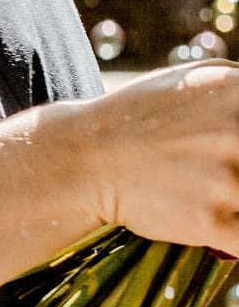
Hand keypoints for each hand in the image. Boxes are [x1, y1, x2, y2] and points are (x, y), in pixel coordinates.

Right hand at [61, 61, 238, 253]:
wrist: (83, 158)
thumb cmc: (141, 115)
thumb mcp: (196, 77)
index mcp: (238, 94)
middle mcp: (236, 134)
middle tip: (229, 176)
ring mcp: (224, 181)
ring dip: (238, 202)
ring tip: (216, 196)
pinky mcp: (208, 221)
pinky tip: (224, 228)